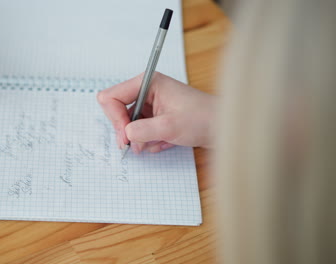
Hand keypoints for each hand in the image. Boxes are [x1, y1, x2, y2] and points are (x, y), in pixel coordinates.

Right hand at [97, 72, 214, 153]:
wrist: (223, 128)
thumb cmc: (201, 120)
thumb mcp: (169, 127)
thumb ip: (142, 131)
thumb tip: (125, 136)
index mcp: (147, 83)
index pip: (112, 97)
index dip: (115, 118)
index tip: (126, 136)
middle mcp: (146, 90)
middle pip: (117, 111)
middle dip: (125, 130)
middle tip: (134, 146)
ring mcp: (151, 103)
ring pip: (129, 123)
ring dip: (138, 138)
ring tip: (155, 143)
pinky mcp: (156, 115)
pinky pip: (140, 129)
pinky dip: (148, 139)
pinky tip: (163, 142)